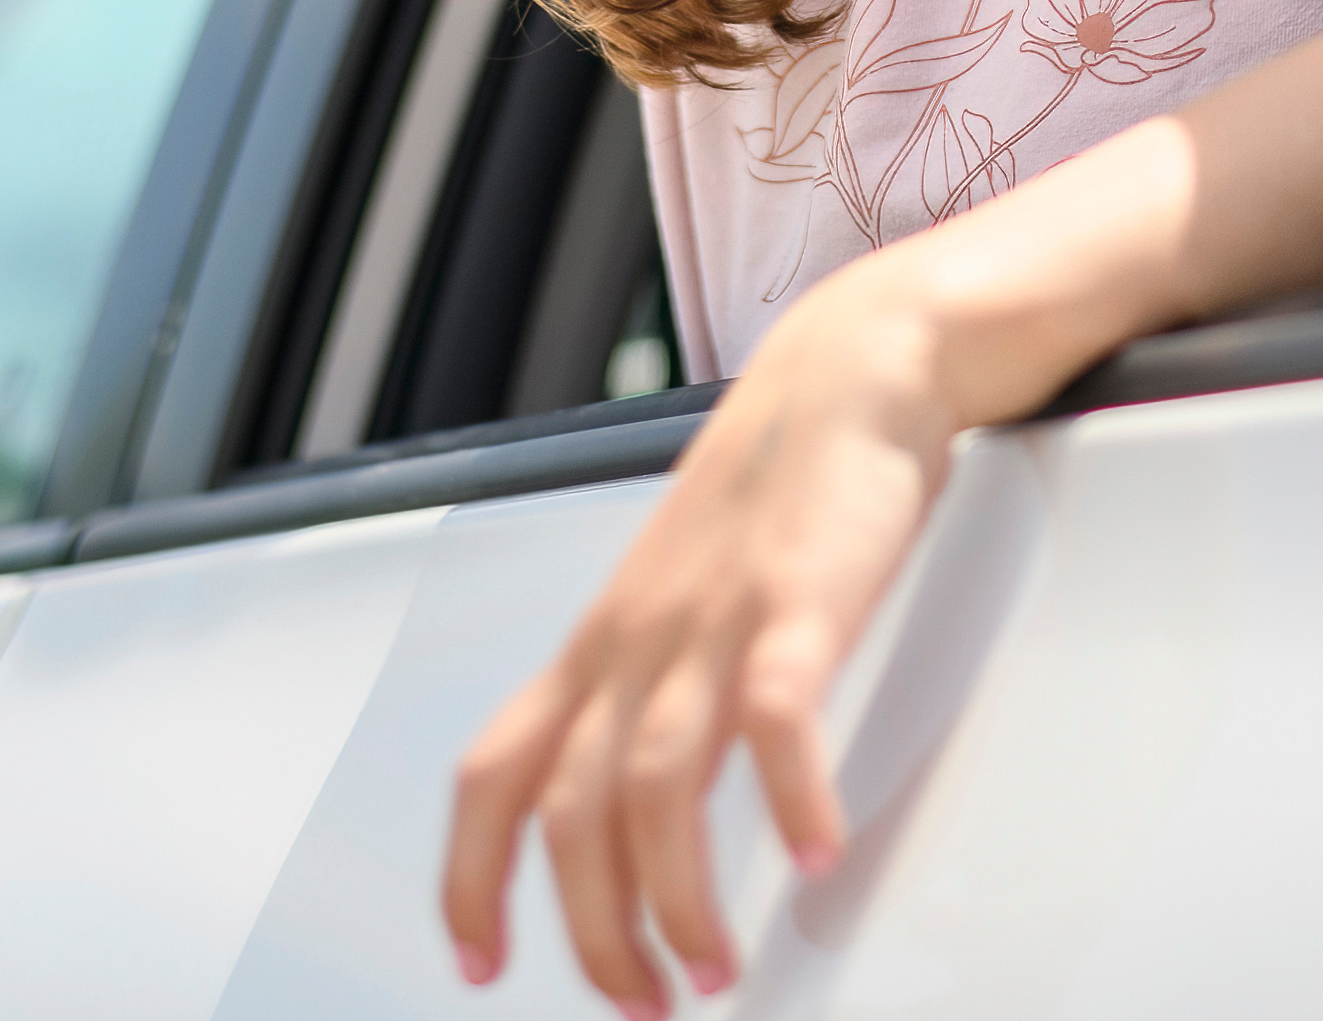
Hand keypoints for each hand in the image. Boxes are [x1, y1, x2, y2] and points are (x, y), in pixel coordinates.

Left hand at [442, 277, 952, 1010]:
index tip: (478, 962)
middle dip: (595, 930)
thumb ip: (656, 686)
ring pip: (655, 784)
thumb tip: (640, 801)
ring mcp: (714, 617)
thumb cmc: (774, 487)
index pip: (493, 773)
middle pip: (571, 810)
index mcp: (601, 643)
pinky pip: (780, 715)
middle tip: (645, 1006)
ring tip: (715, 967)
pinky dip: (793, 797)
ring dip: (680, 897)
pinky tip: (816, 855)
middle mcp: (639, 638)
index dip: (469, 876)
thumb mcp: (681, 593)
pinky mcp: (800, 597)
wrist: (853, 366)